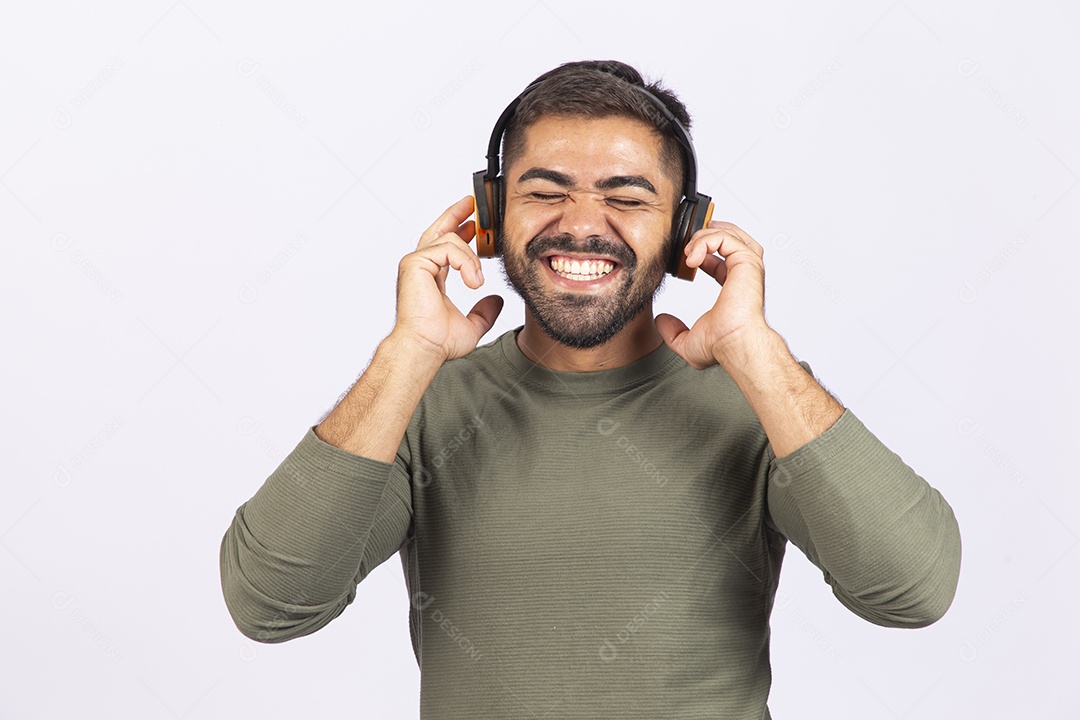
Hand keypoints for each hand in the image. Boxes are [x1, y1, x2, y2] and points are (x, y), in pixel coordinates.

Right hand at [390, 196, 503, 361]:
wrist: (424, 348)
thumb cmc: (438, 341)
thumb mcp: (471, 325)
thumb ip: (483, 312)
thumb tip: (496, 301)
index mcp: (430, 277)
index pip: (443, 245)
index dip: (458, 229)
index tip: (473, 222)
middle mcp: (420, 267)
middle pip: (439, 229)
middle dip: (457, 213)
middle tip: (473, 204)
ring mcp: (415, 263)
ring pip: (450, 240)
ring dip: (471, 258)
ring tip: (477, 281)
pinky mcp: (414, 263)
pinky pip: (447, 248)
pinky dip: (465, 261)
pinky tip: (473, 280)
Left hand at [655, 221, 771, 369]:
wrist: (734, 345)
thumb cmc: (722, 345)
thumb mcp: (688, 341)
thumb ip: (673, 331)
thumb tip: (661, 321)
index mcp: (735, 287)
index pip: (722, 257)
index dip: (702, 252)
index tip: (685, 260)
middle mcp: (745, 274)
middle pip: (732, 237)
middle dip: (707, 233)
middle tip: (686, 245)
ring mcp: (748, 267)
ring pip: (729, 233)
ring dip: (705, 235)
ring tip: (688, 251)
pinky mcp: (746, 262)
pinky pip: (726, 237)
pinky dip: (706, 240)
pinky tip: (693, 257)